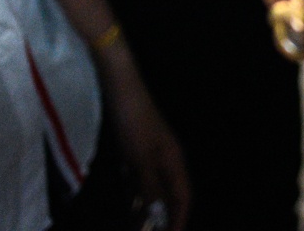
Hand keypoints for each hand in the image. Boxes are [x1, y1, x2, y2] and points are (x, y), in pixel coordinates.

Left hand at [95, 45, 191, 230]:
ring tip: (139, 228)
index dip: (179, 220)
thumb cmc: (133, 121)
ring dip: (148, 209)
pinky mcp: (136, 150)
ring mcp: (151, 154)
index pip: (183, 197)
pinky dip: (136, 195)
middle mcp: (167, 159)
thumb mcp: (140, 158)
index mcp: (174, 161)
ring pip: (154, 189)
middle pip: (170, 195)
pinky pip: (140, 180)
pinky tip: (128, 206)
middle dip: (165, 218)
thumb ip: (149, 188)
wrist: (120, 87)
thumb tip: (159, 216)